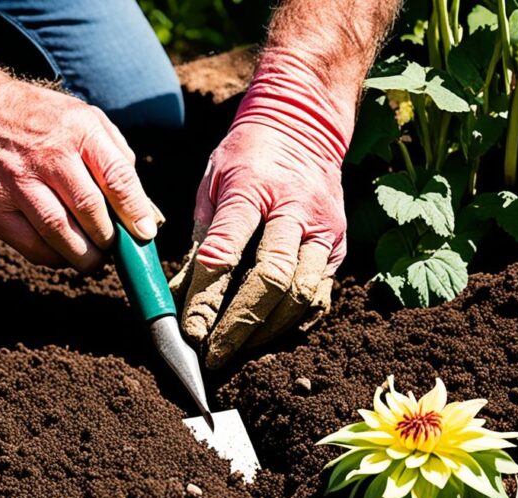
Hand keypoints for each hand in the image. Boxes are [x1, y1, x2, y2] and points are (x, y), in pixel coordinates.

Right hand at [0, 78, 159, 270]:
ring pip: (59, 233)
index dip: (135, 212)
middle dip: (109, 239)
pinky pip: (29, 245)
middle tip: (115, 248)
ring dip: (84, 256)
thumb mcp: (83, 118)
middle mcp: (46, 154)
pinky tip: (62, 253)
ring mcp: (14, 180)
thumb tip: (146, 211)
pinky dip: (53, 257)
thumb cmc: (36, 118)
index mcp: (77, 129)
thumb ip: (116, 159)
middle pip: (89, 210)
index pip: (117, 177)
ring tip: (93, 259)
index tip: (144, 233)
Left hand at [170, 120, 346, 368]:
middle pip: (271, 279)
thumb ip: (200, 240)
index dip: (206, 297)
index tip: (190, 330)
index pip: (225, 252)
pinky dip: (296, 322)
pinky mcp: (339, 245)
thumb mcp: (212, 184)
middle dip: (239, 324)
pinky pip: (320, 295)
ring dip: (268, 330)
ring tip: (238, 348)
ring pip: (301, 293)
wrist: (304, 124)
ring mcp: (324, 229)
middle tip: (213, 354)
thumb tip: (178, 295)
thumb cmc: (248, 155)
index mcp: (253, 188)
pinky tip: (271, 334)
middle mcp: (295, 209)